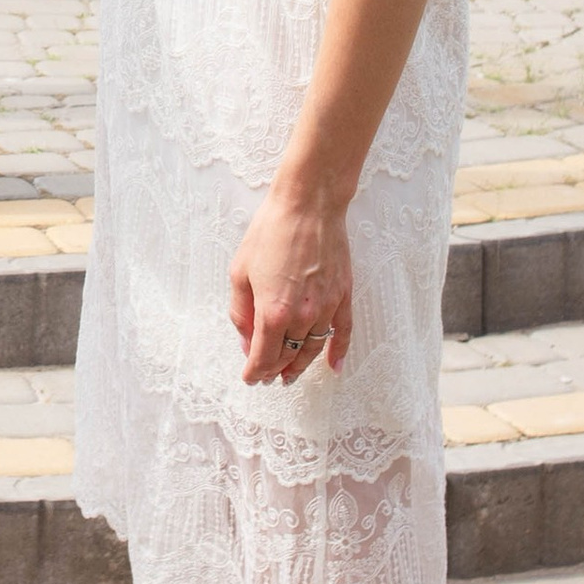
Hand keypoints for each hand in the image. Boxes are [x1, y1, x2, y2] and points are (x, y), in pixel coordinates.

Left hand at [228, 174, 352, 388]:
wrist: (308, 204)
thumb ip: (242, 313)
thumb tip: (247, 342)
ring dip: (301, 366)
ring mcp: (327, 307)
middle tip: (267, 377)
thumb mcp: (240, 272)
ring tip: (290, 375)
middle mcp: (303, 316)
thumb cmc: (270, 232)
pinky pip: (344, 332)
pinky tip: (334, 368)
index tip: (250, 378)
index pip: (263, 356)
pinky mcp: (343, 295)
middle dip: (275, 370)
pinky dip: (339, 353)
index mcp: (273, 312)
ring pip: (314, 349)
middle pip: (288, 356)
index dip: (255, 372)